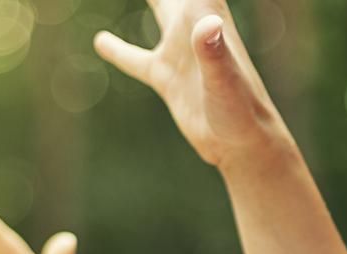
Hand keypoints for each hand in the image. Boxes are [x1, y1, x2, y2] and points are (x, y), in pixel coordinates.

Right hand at [94, 1, 286, 171]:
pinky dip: (118, 50)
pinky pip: (137, 58)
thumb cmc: (242, 113)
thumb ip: (214, 52)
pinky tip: (101, 41)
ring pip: (156, 7)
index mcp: (205, 15)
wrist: (245, 146)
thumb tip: (207, 25)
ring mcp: (180, 50)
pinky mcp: (168, 78)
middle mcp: (193, 25)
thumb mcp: (225, 81)